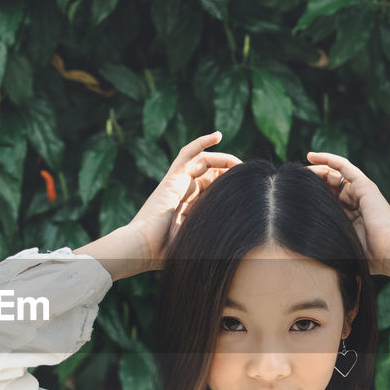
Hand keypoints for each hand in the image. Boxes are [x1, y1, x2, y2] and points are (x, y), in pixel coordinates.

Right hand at [128, 132, 241, 271]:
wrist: (142, 248)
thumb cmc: (165, 254)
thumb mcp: (196, 244)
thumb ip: (211, 239)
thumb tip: (237, 246)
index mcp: (188, 207)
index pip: (213, 189)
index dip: (229, 186)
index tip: (247, 189)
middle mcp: (183, 192)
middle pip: (211, 174)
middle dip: (229, 173)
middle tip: (247, 176)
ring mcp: (177, 182)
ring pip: (203, 161)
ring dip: (223, 159)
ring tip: (239, 164)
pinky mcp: (174, 176)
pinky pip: (189, 152)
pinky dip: (202, 141)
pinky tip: (218, 135)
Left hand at [304, 152, 389, 276]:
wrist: (388, 253)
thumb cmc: (364, 256)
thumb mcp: (337, 242)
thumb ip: (323, 235)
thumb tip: (295, 237)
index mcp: (349, 215)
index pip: (326, 198)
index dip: (310, 194)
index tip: (291, 195)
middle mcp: (354, 201)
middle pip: (328, 185)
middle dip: (311, 181)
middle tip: (293, 180)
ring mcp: (360, 192)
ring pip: (333, 173)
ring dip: (316, 169)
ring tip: (299, 170)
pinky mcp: (365, 185)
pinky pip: (344, 167)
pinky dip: (328, 159)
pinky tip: (312, 156)